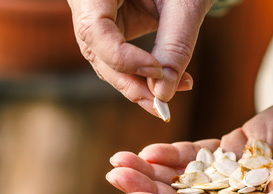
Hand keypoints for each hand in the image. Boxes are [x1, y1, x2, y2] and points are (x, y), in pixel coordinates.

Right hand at [66, 0, 211, 117]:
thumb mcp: (184, 1)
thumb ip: (176, 41)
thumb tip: (163, 92)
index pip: (94, 30)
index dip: (121, 57)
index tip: (156, 71)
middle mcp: (87, 6)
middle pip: (98, 54)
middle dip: (130, 83)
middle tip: (162, 104)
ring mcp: (95, 21)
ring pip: (107, 64)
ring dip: (138, 85)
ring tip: (174, 92)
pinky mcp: (110, 33)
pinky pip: (120, 61)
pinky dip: (144, 77)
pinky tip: (172, 83)